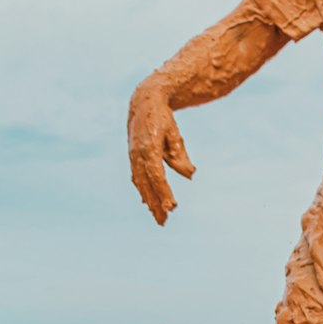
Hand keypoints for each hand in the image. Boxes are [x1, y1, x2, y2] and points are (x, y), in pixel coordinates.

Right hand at [127, 85, 195, 224]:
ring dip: (149, 201)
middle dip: (155, 203)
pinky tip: (149, 203)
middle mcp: (137, 155)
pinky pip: (137, 178)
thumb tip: (189, 175)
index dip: (164, 192)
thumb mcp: (175, 134)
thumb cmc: (163, 118)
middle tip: (164, 221)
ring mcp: (133, 156)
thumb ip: (180, 156)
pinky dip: (143, 191)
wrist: (143, 102)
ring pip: (140, 184)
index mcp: (149, 148)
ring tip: (159, 218)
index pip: (157, 176)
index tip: (172, 206)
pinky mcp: (132, 157)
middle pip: (147, 185)